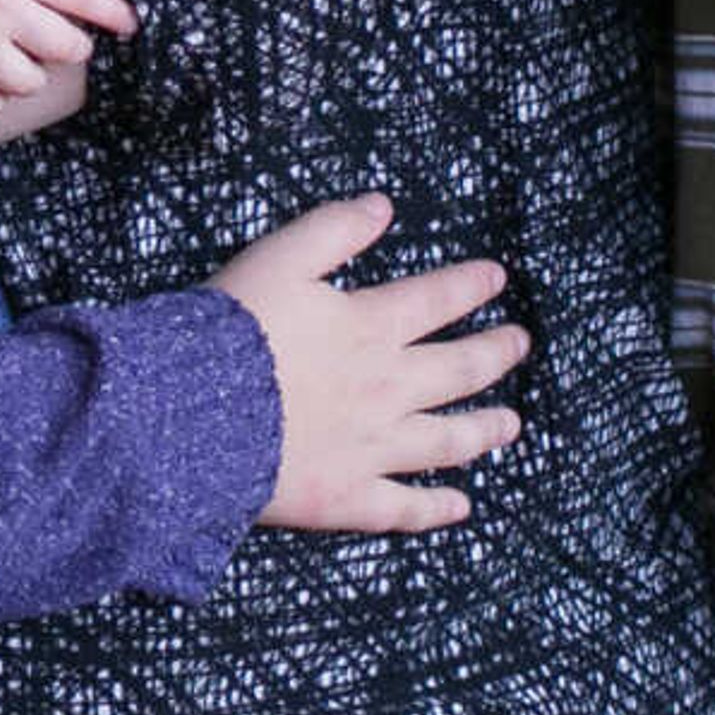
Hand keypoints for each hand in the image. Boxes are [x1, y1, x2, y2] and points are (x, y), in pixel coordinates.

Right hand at [210, 194, 526, 533]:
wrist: (194, 411)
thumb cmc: (232, 332)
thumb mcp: (280, 257)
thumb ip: (334, 229)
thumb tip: (382, 206)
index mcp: (370, 327)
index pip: (437, 299)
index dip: (471, 284)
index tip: (497, 277)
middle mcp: (386, 388)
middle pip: (458, 370)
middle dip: (496, 353)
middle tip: (520, 344)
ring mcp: (372, 447)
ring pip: (446, 440)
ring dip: (484, 430)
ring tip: (511, 425)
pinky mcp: (347, 497)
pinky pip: (404, 508)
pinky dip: (435, 508)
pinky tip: (460, 506)